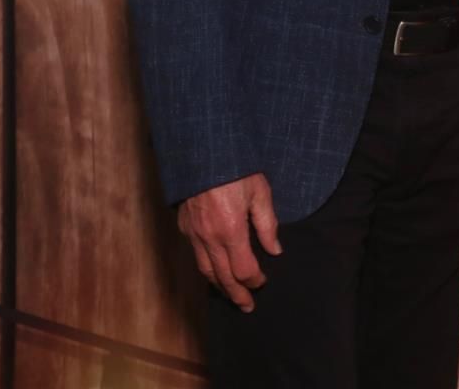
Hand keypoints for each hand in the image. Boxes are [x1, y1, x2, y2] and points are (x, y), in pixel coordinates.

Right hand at [178, 172, 281, 311]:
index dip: (254, 280)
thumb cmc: (237, 169)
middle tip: (247, 307)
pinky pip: (196, 255)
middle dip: (236, 294)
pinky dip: (206, 268)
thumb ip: (267, 225)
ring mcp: (193, 233)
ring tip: (231, 296)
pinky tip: (215, 271)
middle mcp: (208, 237)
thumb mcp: (260, 193)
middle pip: (222, 277)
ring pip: (205, 270)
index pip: (243, 269)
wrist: (204, 151)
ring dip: (219, 286)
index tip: (263, 282)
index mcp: (230, 230)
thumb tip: (274, 251)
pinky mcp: (184, 226)